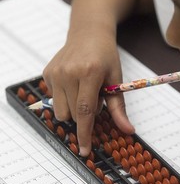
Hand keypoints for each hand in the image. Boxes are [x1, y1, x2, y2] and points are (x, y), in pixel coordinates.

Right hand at [43, 29, 134, 155]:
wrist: (89, 33)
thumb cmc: (106, 56)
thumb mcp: (116, 80)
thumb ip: (119, 108)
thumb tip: (128, 130)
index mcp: (90, 73)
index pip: (85, 111)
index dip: (85, 134)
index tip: (84, 150)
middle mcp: (69, 73)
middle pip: (73, 114)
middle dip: (85, 115)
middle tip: (95, 97)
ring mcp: (55, 72)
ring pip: (61, 111)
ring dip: (74, 109)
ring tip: (83, 91)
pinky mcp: (47, 73)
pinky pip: (54, 99)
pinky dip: (65, 98)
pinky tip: (73, 84)